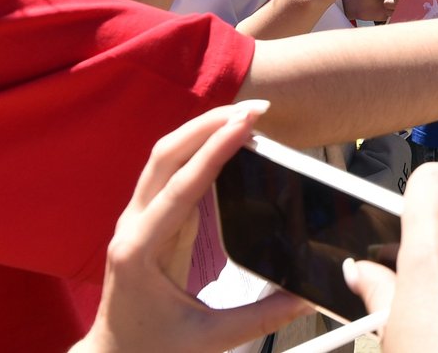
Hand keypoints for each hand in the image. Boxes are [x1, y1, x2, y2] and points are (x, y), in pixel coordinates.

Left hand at [70, 102, 310, 352]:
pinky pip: (170, 173)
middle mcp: (132, 227)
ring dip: (201, 130)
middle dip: (207, 124)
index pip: (179, 189)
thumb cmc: (150, 350)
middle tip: (255, 108)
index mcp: (139, 252)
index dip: (213, 152)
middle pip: (164, 157)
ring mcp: (136, 220)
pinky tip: (225, 141)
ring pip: (163, 158)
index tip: (244, 123)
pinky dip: (198, 149)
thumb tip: (306, 296)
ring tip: (245, 116)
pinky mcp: (147, 221)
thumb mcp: (206, 340)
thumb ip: (259, 317)